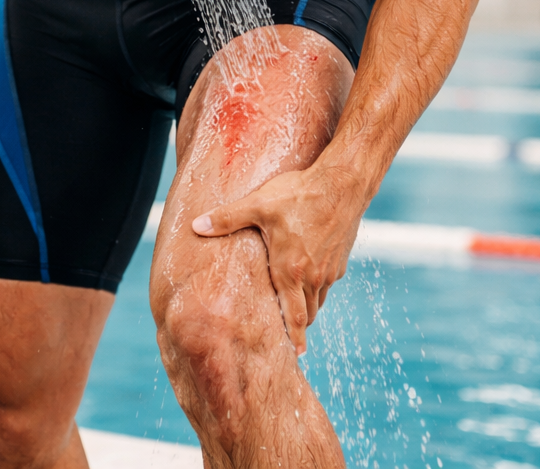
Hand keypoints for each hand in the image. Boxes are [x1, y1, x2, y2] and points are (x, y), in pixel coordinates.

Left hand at [191, 164, 363, 355]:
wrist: (343, 182)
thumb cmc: (299, 193)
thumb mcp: (258, 204)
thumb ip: (227, 218)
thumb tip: (196, 226)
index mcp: (291, 270)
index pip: (292, 317)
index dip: (291, 339)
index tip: (290, 358)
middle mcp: (313, 276)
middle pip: (305, 314)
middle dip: (294, 326)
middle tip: (283, 338)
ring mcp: (330, 269)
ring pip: (317, 300)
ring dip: (305, 307)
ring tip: (291, 310)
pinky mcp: (341, 259)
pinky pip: (327, 283)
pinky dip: (316, 288)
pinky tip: (306, 276)